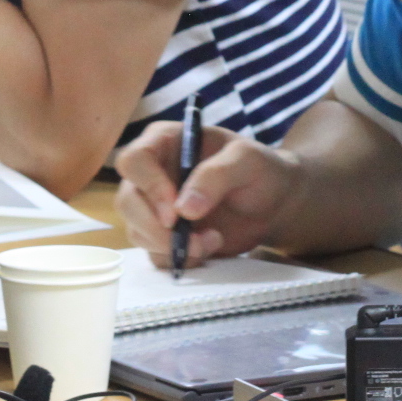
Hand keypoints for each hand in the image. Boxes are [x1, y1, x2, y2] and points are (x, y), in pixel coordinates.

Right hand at [116, 120, 297, 267]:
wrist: (273, 204)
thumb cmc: (260, 170)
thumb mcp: (248, 161)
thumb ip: (217, 175)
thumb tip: (184, 208)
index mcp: (165, 141)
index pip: (135, 160)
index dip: (149, 186)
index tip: (176, 212)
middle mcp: (152, 172)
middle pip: (127, 201)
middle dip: (157, 227)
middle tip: (195, 240)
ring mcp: (155, 206)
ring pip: (137, 232)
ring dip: (173, 246)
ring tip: (214, 240)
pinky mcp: (163, 235)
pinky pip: (154, 254)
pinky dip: (180, 259)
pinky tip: (209, 248)